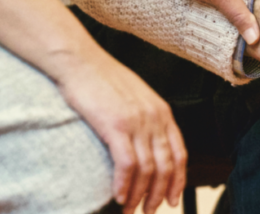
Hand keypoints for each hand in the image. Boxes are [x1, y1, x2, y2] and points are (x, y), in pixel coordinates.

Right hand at [48, 48, 186, 213]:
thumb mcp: (135, 97)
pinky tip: (118, 197)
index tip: (171, 199)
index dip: (178, 180)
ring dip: (140, 195)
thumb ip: (146, 119)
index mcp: (162, 112)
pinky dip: (124, 185)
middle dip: (158, 194)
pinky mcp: (116, 125)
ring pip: (148, 169)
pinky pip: (127, 164)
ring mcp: (137, 122)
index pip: (180, 154)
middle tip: (148, 211)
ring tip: (130, 209)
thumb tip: (146, 144)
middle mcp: (155, 118)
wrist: (80, 61)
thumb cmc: (102, 79)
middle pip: (166, 166)